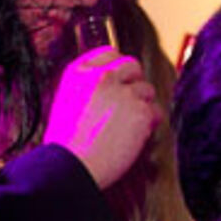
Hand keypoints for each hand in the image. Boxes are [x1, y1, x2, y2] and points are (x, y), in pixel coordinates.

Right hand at [43, 47, 158, 189]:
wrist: (70, 167)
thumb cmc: (65, 145)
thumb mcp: (66, 104)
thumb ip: (88, 88)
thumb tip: (112, 85)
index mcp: (79, 74)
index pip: (108, 53)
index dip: (118, 68)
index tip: (120, 81)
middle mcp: (101, 77)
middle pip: (132, 66)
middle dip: (133, 83)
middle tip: (128, 104)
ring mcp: (123, 92)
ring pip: (146, 90)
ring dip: (142, 106)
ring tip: (126, 127)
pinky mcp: (140, 111)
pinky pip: (155, 112)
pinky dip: (149, 125)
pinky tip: (133, 137)